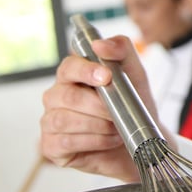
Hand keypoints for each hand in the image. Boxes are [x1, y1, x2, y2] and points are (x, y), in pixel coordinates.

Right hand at [40, 34, 168, 181]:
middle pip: (68, 96)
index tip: (107, 77)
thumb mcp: (134, 72)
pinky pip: (65, 142)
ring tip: (116, 128)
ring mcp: (50, 121)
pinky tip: (107, 140)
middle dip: (99, 106)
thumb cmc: (132, 104)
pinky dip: (93, 142)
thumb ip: (121, 49)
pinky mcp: (51, 146)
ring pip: (64, 120)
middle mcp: (56, 96)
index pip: (69, 67)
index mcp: (72, 75)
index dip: (86, 71)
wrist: (140, 141)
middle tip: (118, 113)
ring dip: (98, 126)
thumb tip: (99, 44)